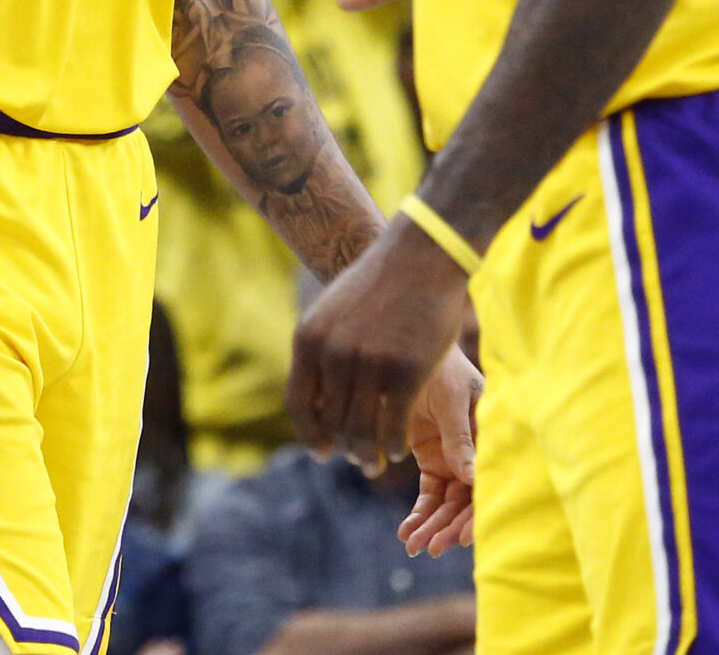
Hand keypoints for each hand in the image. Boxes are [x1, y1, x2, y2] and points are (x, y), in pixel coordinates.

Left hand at [289, 212, 472, 477]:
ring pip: (361, 430)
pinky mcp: (406, 373)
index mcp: (309, 340)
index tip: (323, 453)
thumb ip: (320, 352)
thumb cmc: (378, 284)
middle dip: (344, 448)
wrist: (419, 255)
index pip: (299, 404)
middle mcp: (333, 355)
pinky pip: (393, 426)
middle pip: (331, 422)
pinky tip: (399, 449)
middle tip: (358, 462)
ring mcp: (369, 365)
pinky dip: (394, 444)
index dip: (310, 434)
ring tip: (375, 463)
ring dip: (367, 454)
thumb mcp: (333, 313)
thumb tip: (313, 399)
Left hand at [398, 345, 481, 554]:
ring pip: (445, 503)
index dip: (476, 514)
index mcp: (493, 440)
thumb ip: (460, 436)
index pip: (488, 485)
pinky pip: (428, 494)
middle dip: (448, 526)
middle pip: (466, 501)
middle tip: (431, 547)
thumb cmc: (442, 366)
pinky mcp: (433, 459)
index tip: (460, 538)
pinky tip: (406, 531)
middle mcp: (477, 455)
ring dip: (431, 525)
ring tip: (413, 545)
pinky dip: (418, 513)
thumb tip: (472, 480)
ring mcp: (455, 459)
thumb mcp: (453, 398)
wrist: (413, 349)